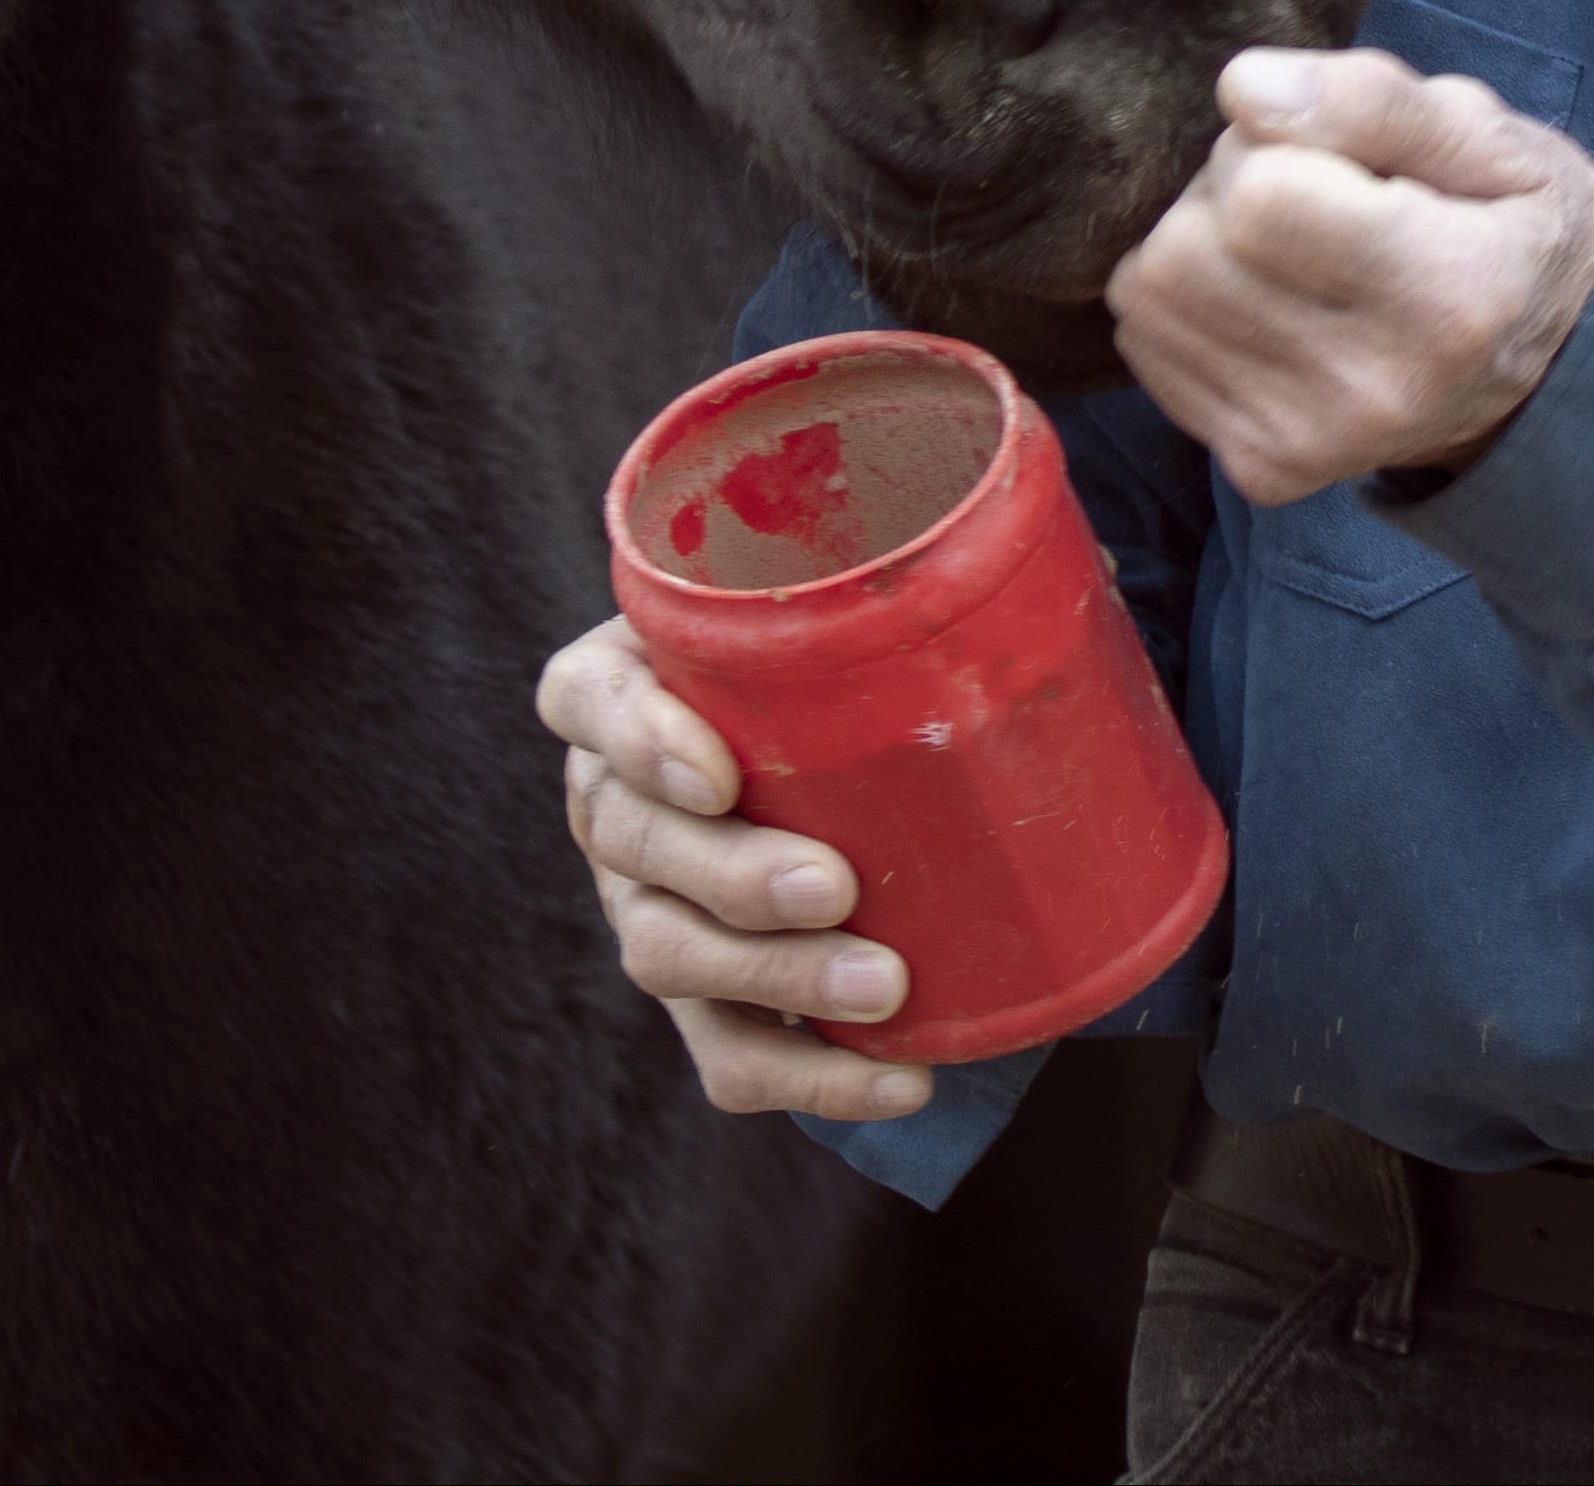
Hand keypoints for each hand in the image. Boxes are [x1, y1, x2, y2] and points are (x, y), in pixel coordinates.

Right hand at [534, 614, 933, 1119]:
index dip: (638, 738)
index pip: (587, 699)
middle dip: (732, 876)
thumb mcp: (830, 596)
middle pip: (634, 844)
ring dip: (777, 979)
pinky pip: (729, 1057)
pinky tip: (902, 1077)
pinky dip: (814, 1079)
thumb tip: (1006, 515)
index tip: (720, 775)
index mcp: (624, 686)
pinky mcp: (700, 999)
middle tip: (836, 885)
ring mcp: (646, 907)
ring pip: (668, 956)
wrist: (851, 758)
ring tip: (885, 986)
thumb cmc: (837, 651)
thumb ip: (880, 568)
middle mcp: (617, 801)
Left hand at [1107, 46, 1593, 505]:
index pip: (1257, 195)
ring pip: (1150, 297)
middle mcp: (1374, 391)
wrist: (1543, 377)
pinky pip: (1150, 347)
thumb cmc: (1511, 226)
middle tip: (1305, 193)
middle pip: (1184, 251)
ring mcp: (1309, 444)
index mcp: (1449, 296)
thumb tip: (1242, 89)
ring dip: (1195, 244)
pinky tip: (1263, 299)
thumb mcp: (1487, 137)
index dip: (1271, 143)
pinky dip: (1186, 304)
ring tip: (1283, 245)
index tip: (1334, 157)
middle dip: (1223, 191)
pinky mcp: (1260, 469)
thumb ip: (1370, 99)